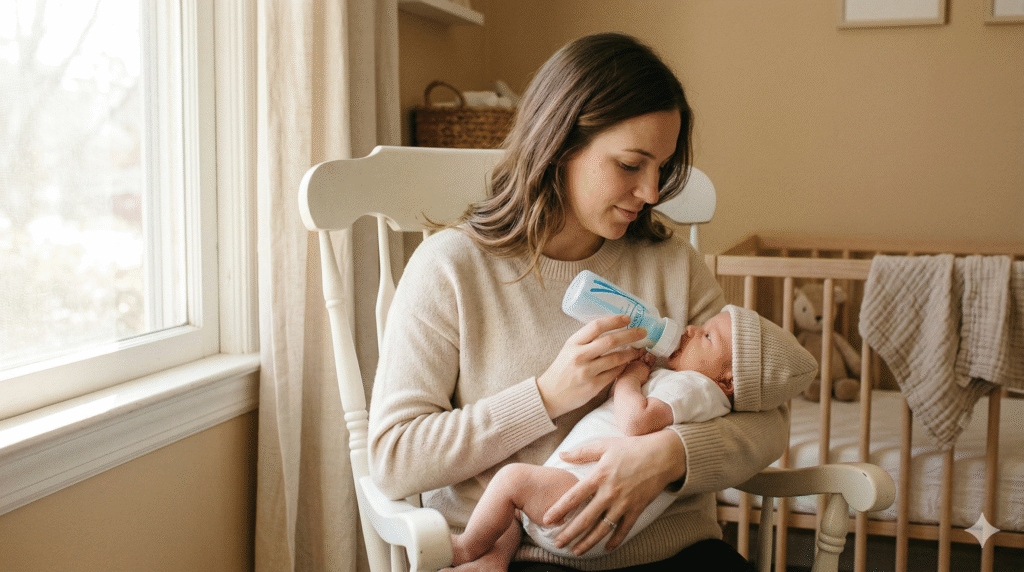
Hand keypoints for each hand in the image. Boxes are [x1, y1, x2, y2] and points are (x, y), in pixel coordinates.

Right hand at [537, 314, 646, 418]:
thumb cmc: (562, 370)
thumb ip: (586, 341)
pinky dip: (623, 366)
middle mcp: (579, 356)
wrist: (550, 395)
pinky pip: (614, 373)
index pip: (596, 326)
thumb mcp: (569, 350)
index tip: (627, 318)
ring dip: (631, 352)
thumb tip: (611, 330)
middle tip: (642, 332)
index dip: (614, 321)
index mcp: (573, 343)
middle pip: (610, 341)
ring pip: (616, 358)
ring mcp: (587, 372)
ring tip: (639, 349)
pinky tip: (628, 363)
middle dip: (630, 335)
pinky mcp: (593, 386)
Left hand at [542, 430, 686, 554]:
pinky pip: (624, 529)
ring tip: (576, 551)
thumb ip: (581, 452)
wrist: (662, 455)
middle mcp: (609, 492)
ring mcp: (624, 503)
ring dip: (588, 542)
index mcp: (599, 475)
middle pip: (585, 518)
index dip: (558, 509)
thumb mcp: (604, 445)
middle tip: (557, 543)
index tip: (547, 520)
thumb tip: (562, 455)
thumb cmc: (631, 447)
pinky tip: (606, 548)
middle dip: (569, 533)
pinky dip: (615, 540)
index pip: (574, 496)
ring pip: (602, 529)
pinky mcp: (637, 509)